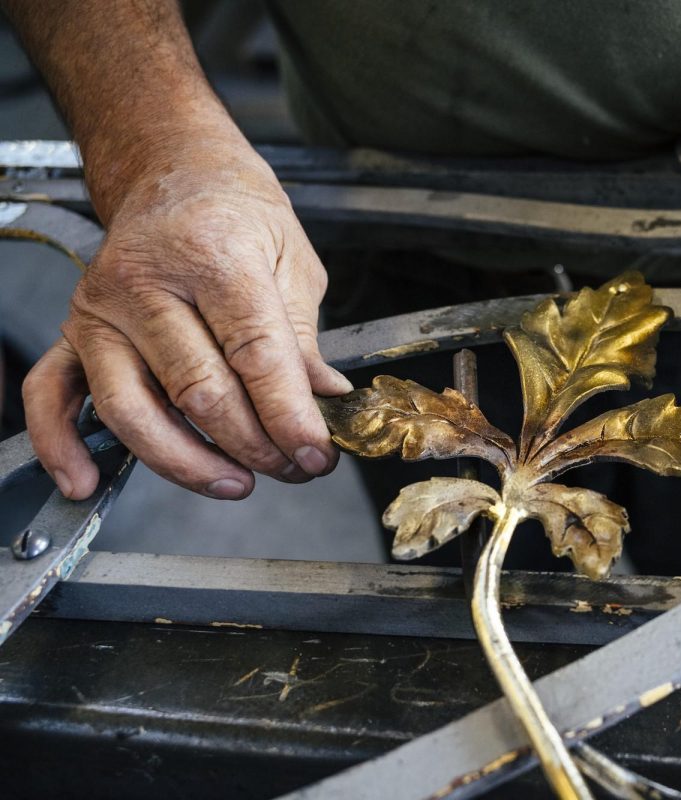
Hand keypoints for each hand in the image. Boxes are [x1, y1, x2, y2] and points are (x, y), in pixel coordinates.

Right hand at [23, 138, 350, 499]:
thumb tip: (323, 401)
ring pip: (132, 408)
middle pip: (198, 391)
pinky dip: (62, 444)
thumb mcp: (292, 260)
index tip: (317, 453)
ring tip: (236, 483)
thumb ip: (303, 337)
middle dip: (253, 446)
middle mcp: (146, 283)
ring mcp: (101, 310)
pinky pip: (53, 394)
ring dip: (186, 462)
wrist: (173, 171)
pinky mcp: (74, 331)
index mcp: (213, 257)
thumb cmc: (237, 214)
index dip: (290, 416)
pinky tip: (86, 480)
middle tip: (294, 469)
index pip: (254, 356)